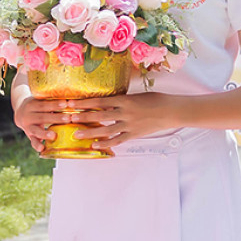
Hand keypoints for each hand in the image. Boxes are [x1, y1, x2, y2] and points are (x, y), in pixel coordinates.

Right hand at [12, 91, 72, 150]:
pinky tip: (42, 149)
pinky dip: (37, 145)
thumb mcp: (40, 100)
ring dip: (45, 134)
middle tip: (68, 118)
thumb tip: (70, 99)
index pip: (44, 104)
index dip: (54, 104)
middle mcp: (28, 116)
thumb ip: (51, 100)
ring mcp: (28, 127)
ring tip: (53, 136)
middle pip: (42, 117)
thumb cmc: (38, 104)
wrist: (20, 112)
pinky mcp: (29, 135)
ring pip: (36, 130)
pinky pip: (32, 141)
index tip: (65, 103)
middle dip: (56, 118)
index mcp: (31, 104)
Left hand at [48, 89, 179, 147]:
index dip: (84, 102)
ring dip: (90, 132)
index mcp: (125, 100)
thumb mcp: (137, 96)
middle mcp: (125, 113)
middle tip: (68, 118)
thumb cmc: (156, 100)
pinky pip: (117, 140)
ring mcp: (129, 125)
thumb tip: (105, 100)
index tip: (71, 103)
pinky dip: (105, 144)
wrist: (172, 111)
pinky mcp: (134, 134)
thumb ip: (121, 99)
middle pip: (99, 115)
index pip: (100, 101)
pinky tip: (95, 145)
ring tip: (77, 134)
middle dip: (82, 117)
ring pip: (106, 130)